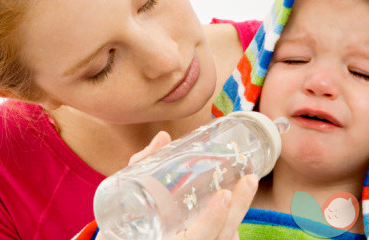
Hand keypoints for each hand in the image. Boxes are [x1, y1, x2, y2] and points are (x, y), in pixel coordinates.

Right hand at [97, 131, 258, 239]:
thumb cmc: (119, 223)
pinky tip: (233, 209)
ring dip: (237, 216)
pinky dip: (227, 229)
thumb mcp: (126, 195)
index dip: (213, 220)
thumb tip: (163, 138)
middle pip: (218, 239)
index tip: (224, 196)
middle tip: (249, 180)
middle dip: (237, 210)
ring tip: (247, 186)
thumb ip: (142, 167)